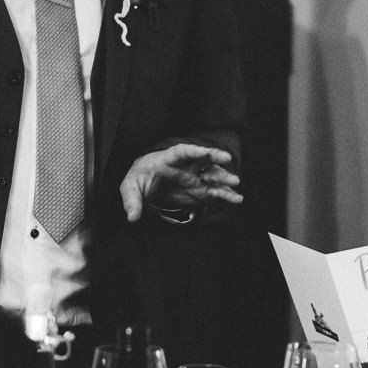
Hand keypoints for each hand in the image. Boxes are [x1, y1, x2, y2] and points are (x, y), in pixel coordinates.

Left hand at [118, 143, 241, 220]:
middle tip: (227, 158)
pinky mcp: (200, 190)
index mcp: (168, 159)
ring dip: (223, 178)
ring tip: (235, 183)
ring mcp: (194, 177)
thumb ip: (131, 200)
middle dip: (214, 157)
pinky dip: (226, 194)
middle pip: (202, 158)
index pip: (182, 151)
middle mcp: (185, 166)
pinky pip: (215, 191)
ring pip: (212, 174)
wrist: (147, 183)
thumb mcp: (130, 187)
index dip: (194, 150)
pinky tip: (236, 199)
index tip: (205, 152)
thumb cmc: (139, 179)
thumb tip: (132, 217)